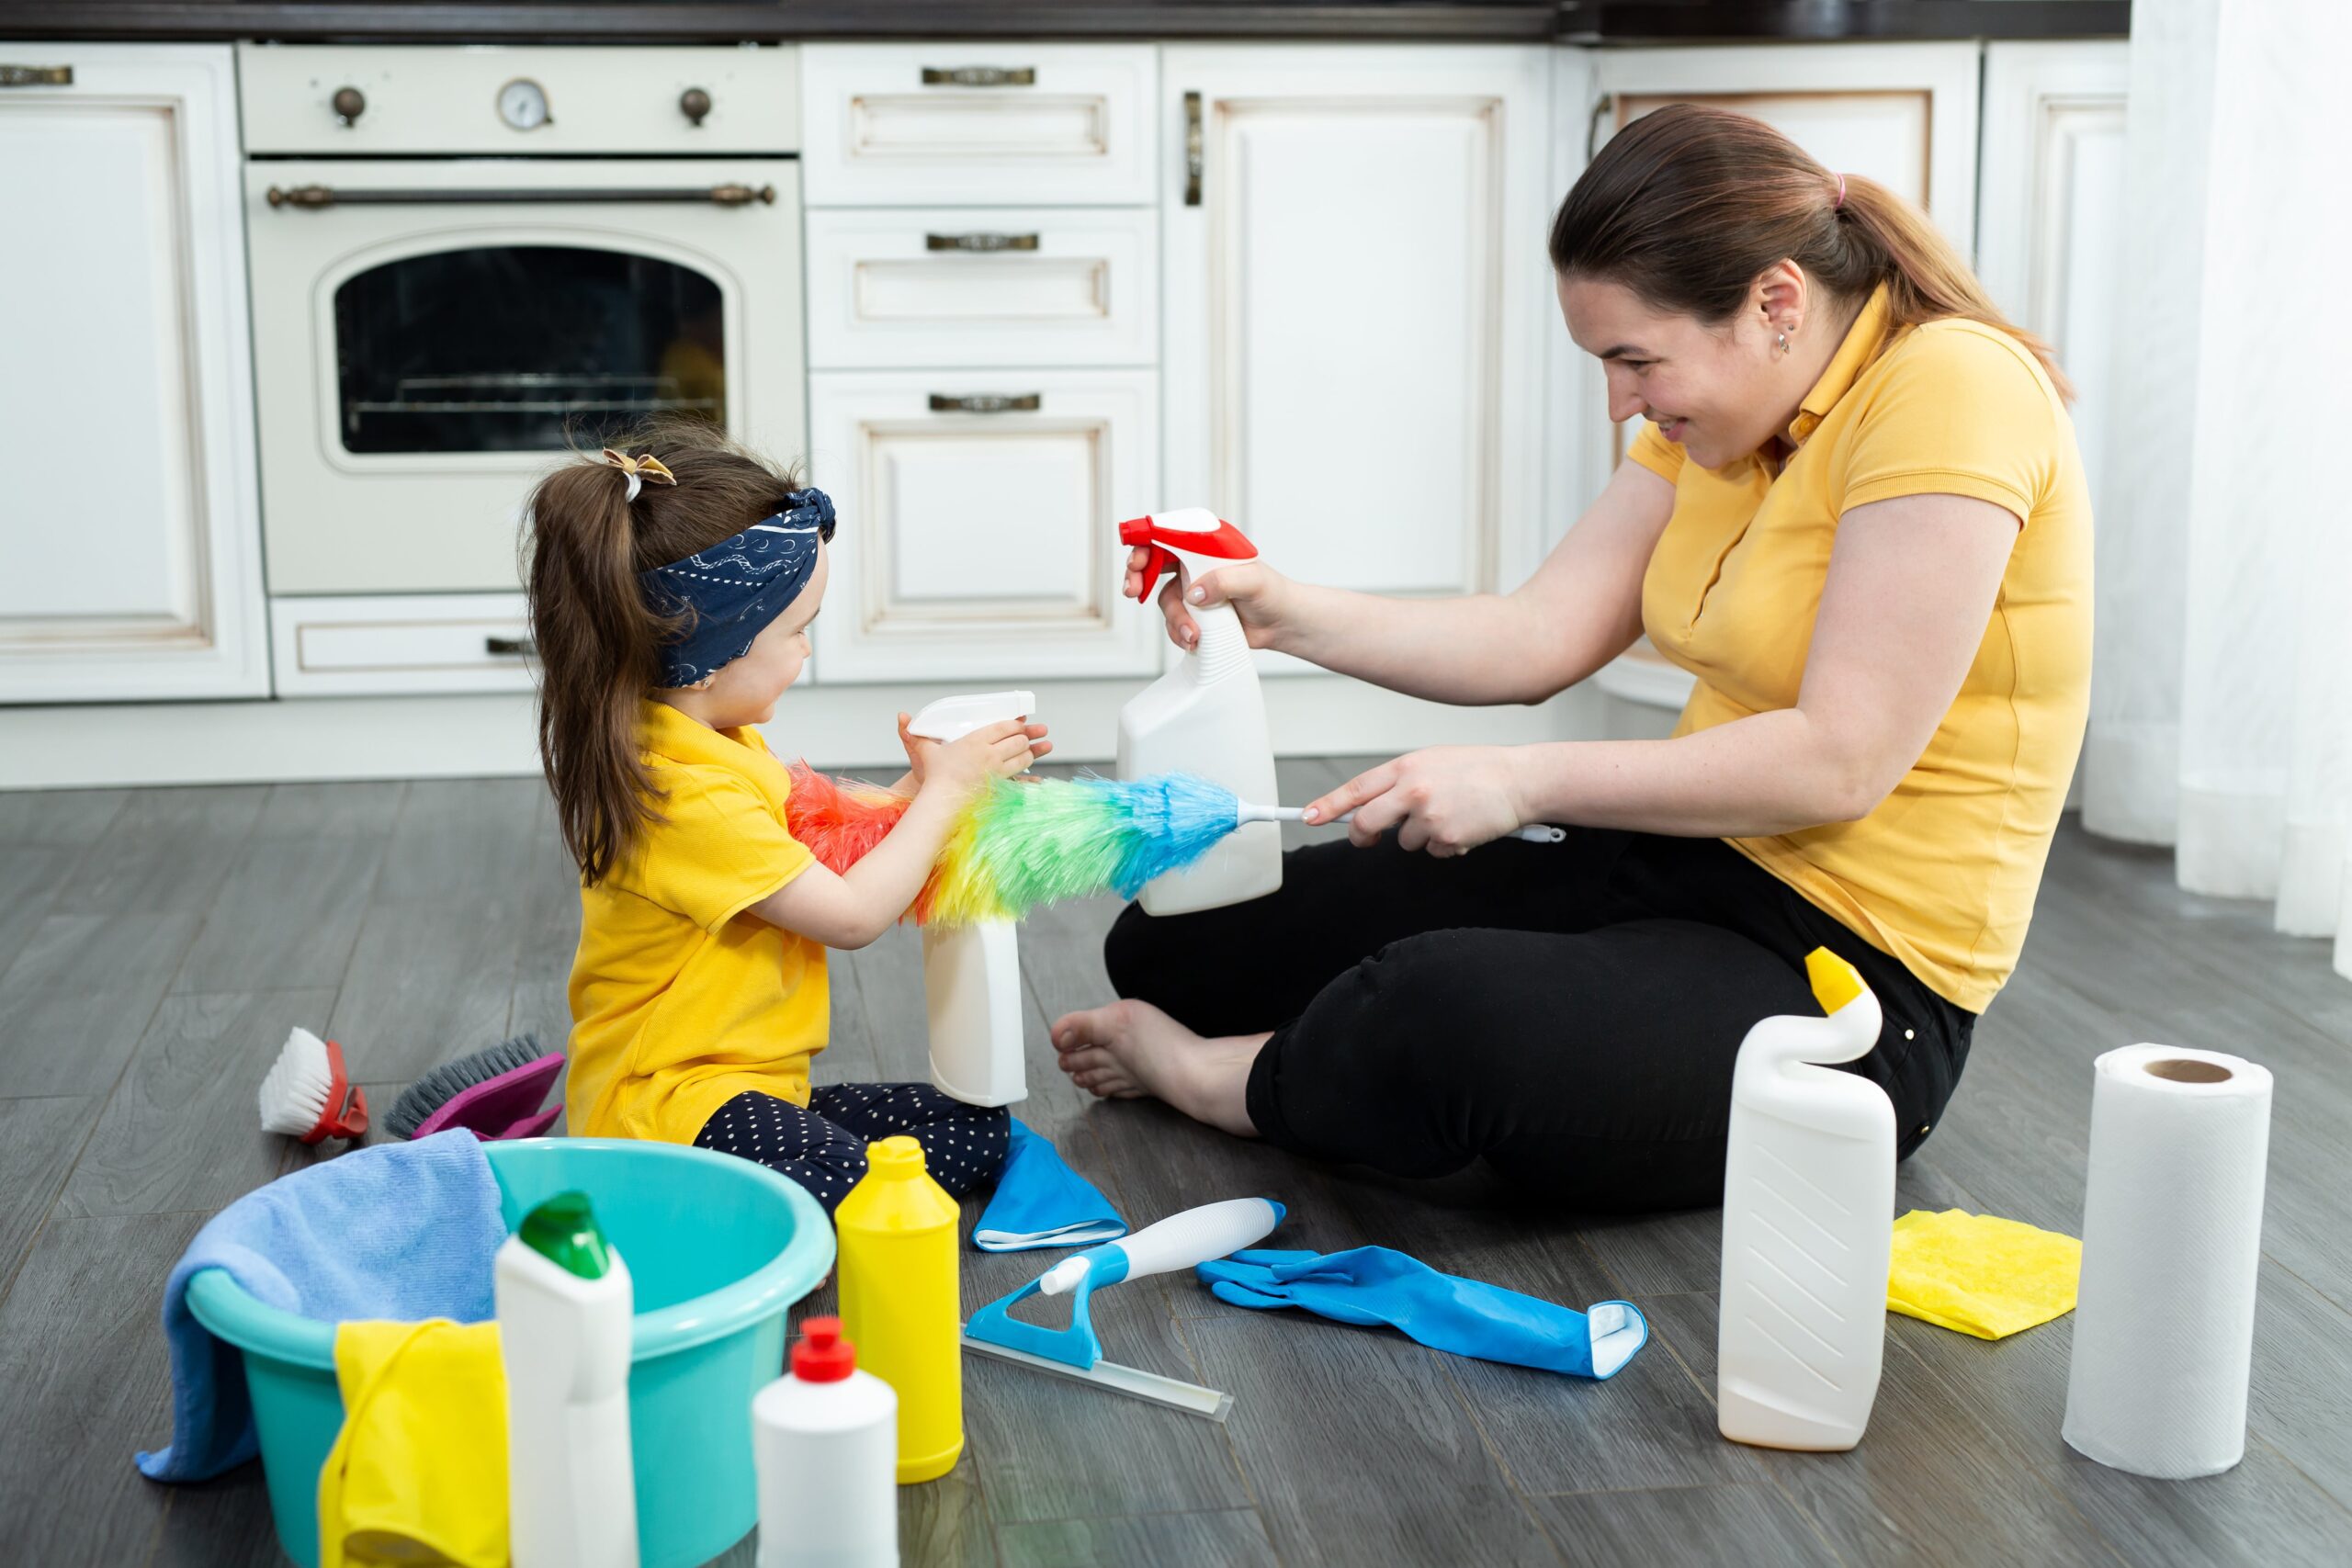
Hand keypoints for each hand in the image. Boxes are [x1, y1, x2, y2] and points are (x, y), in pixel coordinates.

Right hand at [899, 711, 1053, 792]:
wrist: (941, 801)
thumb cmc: (934, 777)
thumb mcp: (925, 752)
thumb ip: (916, 735)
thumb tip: (902, 717)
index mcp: (976, 741)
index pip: (1004, 727)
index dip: (1016, 724)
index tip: (1022, 723)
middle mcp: (990, 754)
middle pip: (1018, 740)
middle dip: (1027, 738)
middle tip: (1030, 737)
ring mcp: (997, 771)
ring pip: (1023, 757)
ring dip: (1030, 754)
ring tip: (1033, 751)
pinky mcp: (1000, 787)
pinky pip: (1022, 780)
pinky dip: (1032, 780)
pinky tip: (1039, 779)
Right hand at [1128, 547, 1291, 653]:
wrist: (1282, 625)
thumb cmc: (1273, 594)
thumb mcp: (1252, 581)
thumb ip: (1222, 582)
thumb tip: (1193, 593)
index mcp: (1207, 547)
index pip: (1169, 536)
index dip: (1147, 544)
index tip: (1137, 561)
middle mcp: (1196, 565)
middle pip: (1153, 564)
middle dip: (1138, 577)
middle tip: (1133, 591)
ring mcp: (1193, 590)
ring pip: (1164, 600)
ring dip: (1174, 618)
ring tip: (1193, 634)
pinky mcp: (1194, 615)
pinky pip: (1173, 622)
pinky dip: (1179, 632)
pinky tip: (1194, 640)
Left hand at [1303, 746, 1528, 856]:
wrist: (1521, 780)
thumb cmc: (1479, 769)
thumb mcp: (1432, 762)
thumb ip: (1401, 781)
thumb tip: (1370, 804)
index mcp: (1406, 766)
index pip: (1356, 788)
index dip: (1329, 805)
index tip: (1309, 817)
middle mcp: (1413, 790)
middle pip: (1367, 823)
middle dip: (1363, 836)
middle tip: (1368, 838)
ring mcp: (1429, 816)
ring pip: (1403, 842)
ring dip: (1420, 836)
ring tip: (1449, 814)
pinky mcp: (1447, 838)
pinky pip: (1432, 852)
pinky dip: (1445, 845)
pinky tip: (1464, 825)